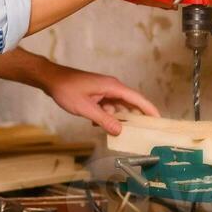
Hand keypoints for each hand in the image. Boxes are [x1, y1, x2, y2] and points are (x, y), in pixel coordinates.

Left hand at [36, 63, 160, 135]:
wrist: (51, 79)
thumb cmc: (67, 89)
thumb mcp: (86, 108)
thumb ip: (103, 119)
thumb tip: (120, 131)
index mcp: (113, 87)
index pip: (137, 99)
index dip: (149, 109)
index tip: (159, 119)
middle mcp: (112, 87)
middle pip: (130, 104)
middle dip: (136, 117)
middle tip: (143, 132)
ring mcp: (105, 90)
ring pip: (118, 107)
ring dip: (117, 119)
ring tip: (117, 132)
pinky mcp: (98, 94)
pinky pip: (108, 107)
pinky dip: (106, 116)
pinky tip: (97, 123)